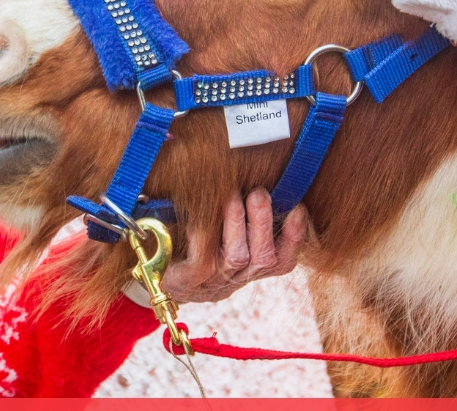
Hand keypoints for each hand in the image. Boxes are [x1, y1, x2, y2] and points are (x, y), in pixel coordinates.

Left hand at [160, 189, 305, 302]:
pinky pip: (204, 260)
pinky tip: (202, 214)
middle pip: (265, 257)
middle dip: (264, 222)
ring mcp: (216, 281)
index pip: (284, 260)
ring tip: (233, 196)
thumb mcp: (222, 232)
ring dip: (238, 224)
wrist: (158, 273)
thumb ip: (241, 213)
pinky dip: (206, 235)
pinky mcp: (192, 280)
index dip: (294, 237)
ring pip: (239, 257)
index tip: (298, 208)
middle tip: (259, 192)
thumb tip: (256, 175)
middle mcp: (239, 277)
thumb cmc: (194, 244)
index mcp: (252, 267)